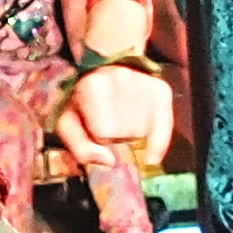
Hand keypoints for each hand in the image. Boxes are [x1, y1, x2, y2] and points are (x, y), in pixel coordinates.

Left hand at [52, 54, 175, 178]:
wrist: (99, 69)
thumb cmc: (80, 100)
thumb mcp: (67, 123)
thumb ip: (81, 148)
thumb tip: (110, 162)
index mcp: (94, 85)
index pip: (104, 133)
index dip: (97, 137)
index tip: (93, 128)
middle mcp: (122, 79)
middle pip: (124, 133)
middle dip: (115, 136)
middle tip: (107, 124)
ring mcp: (144, 82)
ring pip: (143, 131)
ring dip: (132, 134)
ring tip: (121, 120)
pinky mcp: (161, 88)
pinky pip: (166, 126)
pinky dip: (158, 142)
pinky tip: (150, 153)